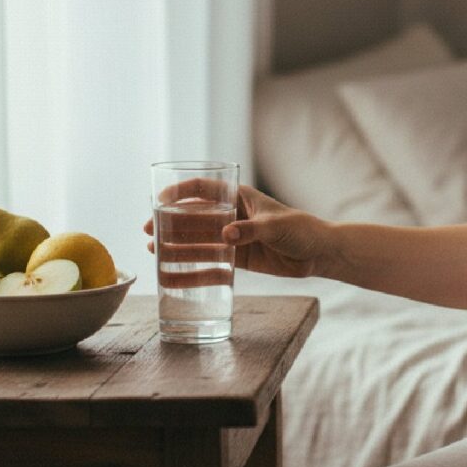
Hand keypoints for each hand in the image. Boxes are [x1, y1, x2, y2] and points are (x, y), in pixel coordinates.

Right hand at [143, 184, 330, 278]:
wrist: (318, 253)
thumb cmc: (301, 229)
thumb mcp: (277, 226)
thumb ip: (251, 230)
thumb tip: (225, 236)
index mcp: (239, 197)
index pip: (204, 189)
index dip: (180, 192)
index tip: (159, 200)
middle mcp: (231, 215)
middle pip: (195, 217)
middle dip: (170, 223)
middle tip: (148, 232)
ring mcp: (233, 237)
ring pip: (198, 241)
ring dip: (176, 246)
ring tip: (153, 252)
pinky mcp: (237, 258)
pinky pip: (210, 264)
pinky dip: (193, 270)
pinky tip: (174, 277)